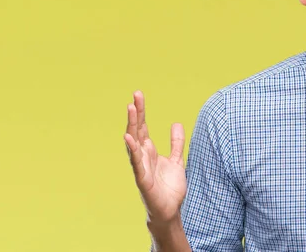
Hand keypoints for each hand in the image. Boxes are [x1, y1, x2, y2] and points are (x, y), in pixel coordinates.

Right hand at [124, 90, 186, 222]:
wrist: (170, 211)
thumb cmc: (169, 188)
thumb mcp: (177, 160)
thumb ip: (176, 143)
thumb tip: (176, 123)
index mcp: (149, 151)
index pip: (143, 127)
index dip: (141, 112)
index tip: (138, 95)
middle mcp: (142, 156)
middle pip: (137, 130)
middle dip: (136, 113)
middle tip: (135, 96)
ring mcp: (141, 166)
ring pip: (134, 143)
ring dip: (132, 125)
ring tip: (130, 109)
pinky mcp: (142, 179)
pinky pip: (136, 162)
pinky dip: (132, 150)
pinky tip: (128, 138)